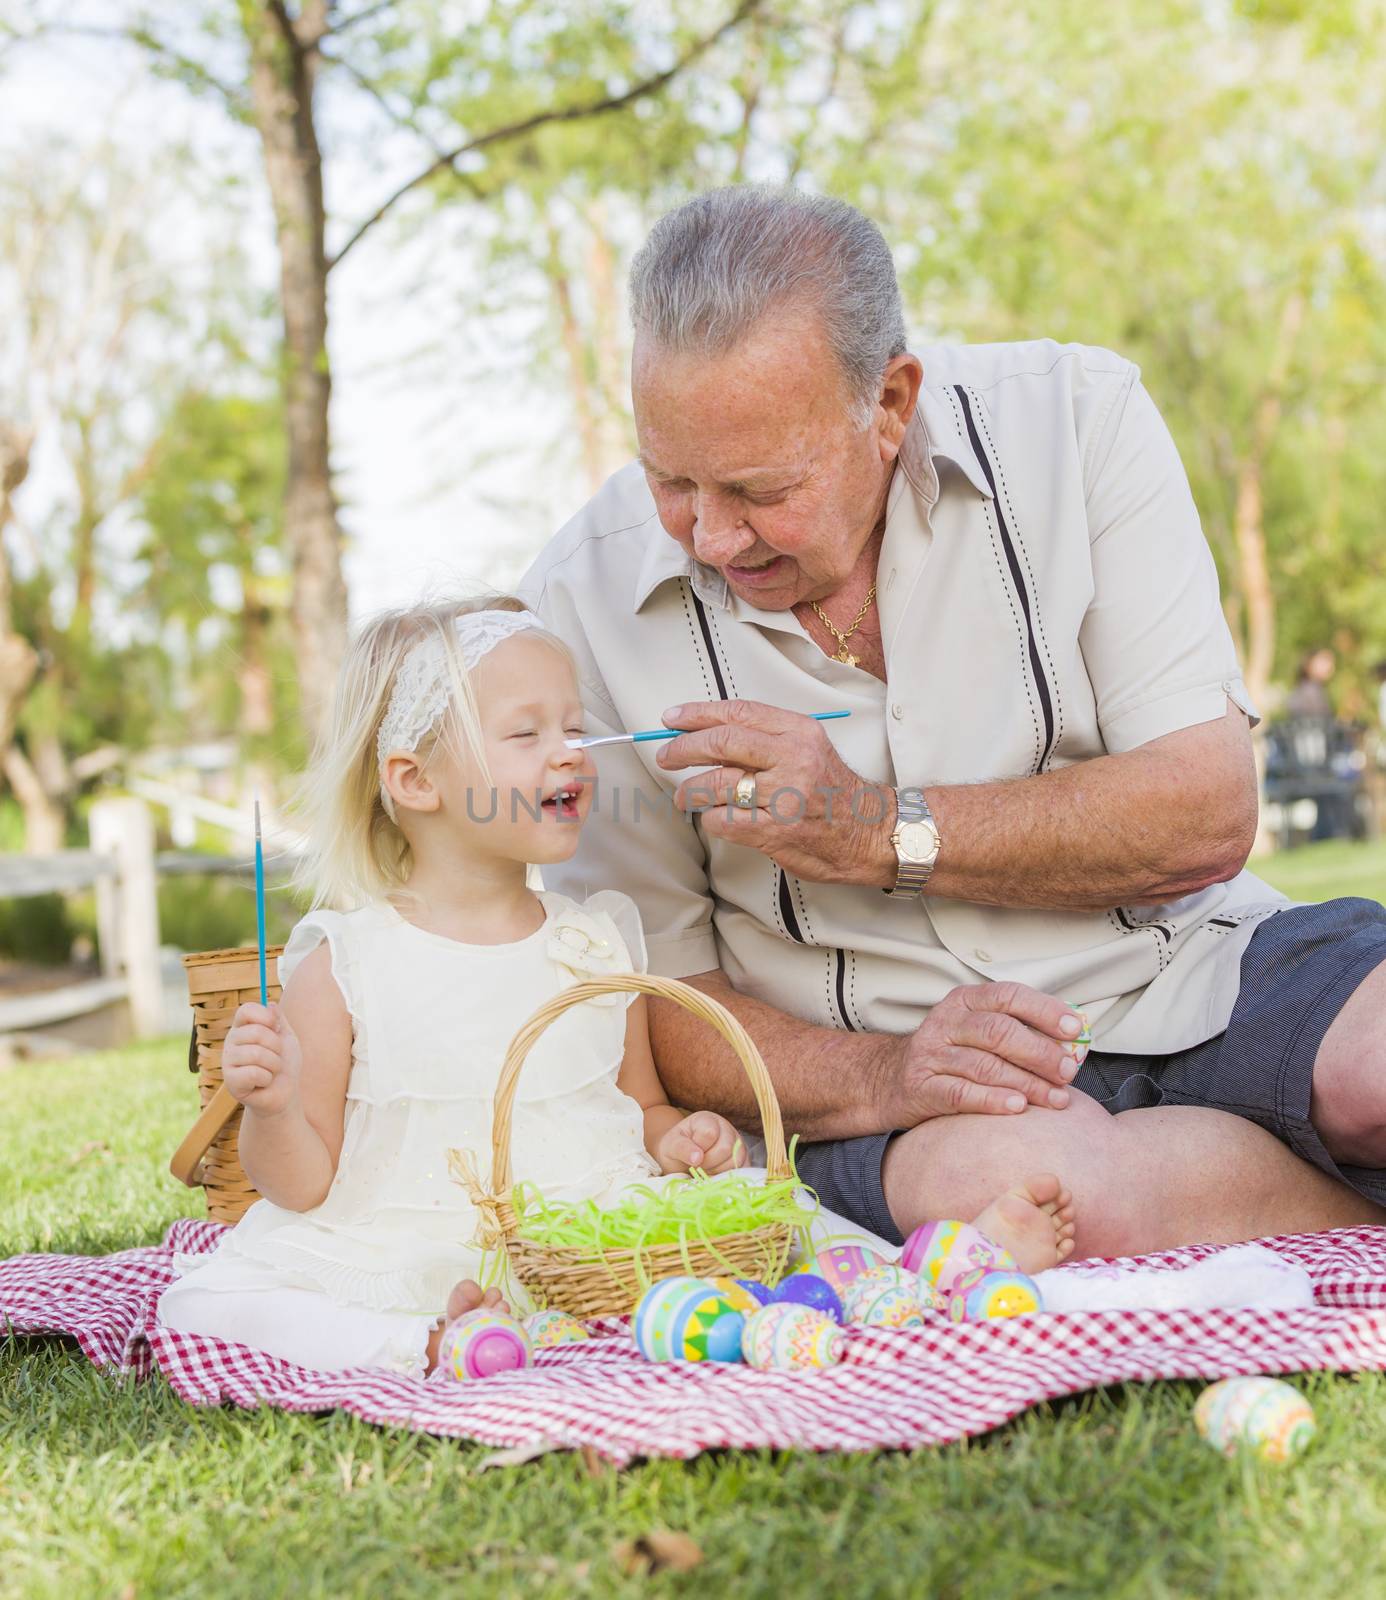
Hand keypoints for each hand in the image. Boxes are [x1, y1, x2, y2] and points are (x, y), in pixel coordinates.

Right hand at [222, 1001, 302, 1118]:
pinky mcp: (231, 1081)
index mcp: (242, 1028)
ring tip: (271, 1071)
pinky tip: (263, 1082)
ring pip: (257, 1053)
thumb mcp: (286, 1037)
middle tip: (276, 1057)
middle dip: (276, 1046)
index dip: (265, 1016)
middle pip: (256, 1032)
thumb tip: (270, 1003)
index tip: (277, 1027)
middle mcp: (231, 1042)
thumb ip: (279, 1019)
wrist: (285, 1093)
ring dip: (274, 1064)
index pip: (245, 1010)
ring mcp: (228, 1062)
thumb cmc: (284, 1064)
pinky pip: (254, 1073)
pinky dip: (267, 1078)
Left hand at [654, 699, 896, 887]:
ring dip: (690, 791)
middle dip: (683, 748)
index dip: (697, 714)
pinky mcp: (777, 831)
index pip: (738, 713)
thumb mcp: (808, 748)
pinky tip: (714, 819)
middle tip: (666, 755)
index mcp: (799, 732)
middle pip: (721, 743)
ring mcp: (785, 796)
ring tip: (685, 796)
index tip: (672, 718)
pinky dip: (710, 819)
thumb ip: (766, 739)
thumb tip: (706, 733)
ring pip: (716, 785)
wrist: (871, 832)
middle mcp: (793, 758)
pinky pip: (724, 821)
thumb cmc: (833, 791)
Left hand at [655, 1110, 747, 1175]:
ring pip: (736, 1160)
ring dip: (718, 1171)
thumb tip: (697, 1158)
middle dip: (708, 1163)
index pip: (710, 1134)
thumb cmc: (675, 1149)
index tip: (689, 1155)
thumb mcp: (671, 1146)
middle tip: (697, 1165)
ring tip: (706, 1169)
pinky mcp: (743, 1157)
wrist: (680, 1158)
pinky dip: (729, 1176)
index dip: (699, 1150)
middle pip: (725, 1149)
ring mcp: (737, 1142)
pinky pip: (744, 1168)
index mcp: (707, 1119)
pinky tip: (716, 1174)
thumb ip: (682, 1148)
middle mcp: (725, 1128)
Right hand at [874, 982, 1087, 1124]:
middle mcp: (946, 1023)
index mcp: (965, 1001)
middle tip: (1068, 1072)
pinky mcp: (922, 1087)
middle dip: (1040, 1053)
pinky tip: (1018, 1107)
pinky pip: (961, 1093)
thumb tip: (1073, 1043)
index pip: (1008, 996)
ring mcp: (931, 1055)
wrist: (889, 1080)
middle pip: (999, 1031)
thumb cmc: (951, 1056)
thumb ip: (1019, 1031)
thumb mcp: (976, 1031)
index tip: (1075, 1029)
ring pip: (985, 1065)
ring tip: (1056, 1098)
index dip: (1044, 1011)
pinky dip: (993, 1100)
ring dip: (1026, 1083)